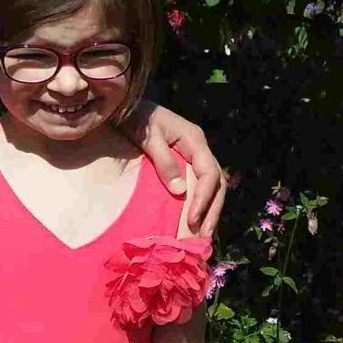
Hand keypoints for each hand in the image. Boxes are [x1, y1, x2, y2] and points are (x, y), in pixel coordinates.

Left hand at [140, 103, 226, 236]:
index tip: (192, 220)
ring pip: (212, 186)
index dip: (203, 199)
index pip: (209, 174)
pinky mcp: (185, 161)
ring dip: (209, 210)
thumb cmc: (135, 118)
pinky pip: (199, 184)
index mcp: (194, 140)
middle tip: (204, 236)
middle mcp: (199, 148)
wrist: (125, 106)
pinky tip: (195, 220)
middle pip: (217, 183)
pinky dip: (200, 203)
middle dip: (212, 210)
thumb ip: (164, 162)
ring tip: (203, 235)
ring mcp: (194, 154)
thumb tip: (180, 192)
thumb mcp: (147, 137)